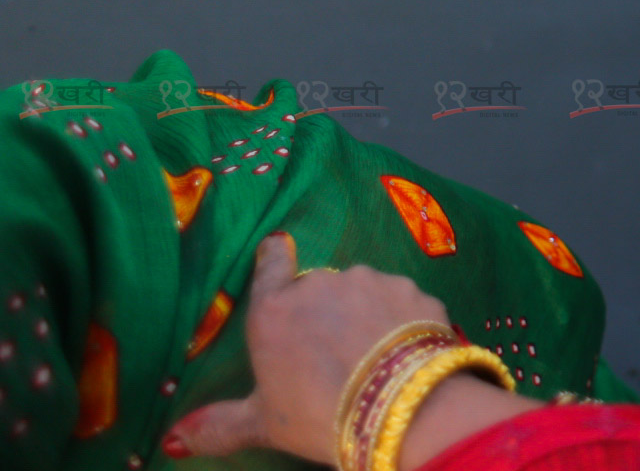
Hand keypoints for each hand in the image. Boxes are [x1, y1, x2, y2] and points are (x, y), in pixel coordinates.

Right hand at [162, 234, 451, 462]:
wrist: (400, 407)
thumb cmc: (319, 415)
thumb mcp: (262, 424)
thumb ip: (217, 425)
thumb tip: (174, 439)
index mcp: (276, 308)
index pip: (271, 262)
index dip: (274, 258)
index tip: (277, 254)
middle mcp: (323, 284)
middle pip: (319, 288)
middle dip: (323, 311)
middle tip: (330, 351)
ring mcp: (372, 282)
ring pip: (363, 291)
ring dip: (363, 313)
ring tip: (369, 356)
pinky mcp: (412, 290)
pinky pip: (401, 302)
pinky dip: (400, 321)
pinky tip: (400, 353)